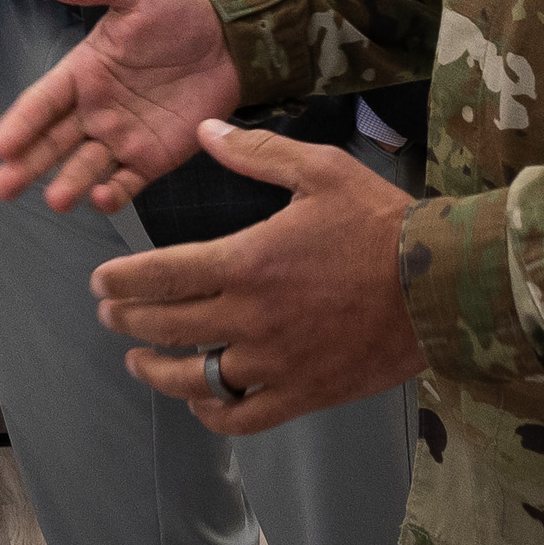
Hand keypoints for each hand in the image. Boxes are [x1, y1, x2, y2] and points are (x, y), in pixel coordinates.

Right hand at [0, 0, 241, 213]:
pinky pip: (128, 181)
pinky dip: (113, 193)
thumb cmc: (177, 11)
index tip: (0, 144)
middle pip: (53, 141)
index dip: (22, 122)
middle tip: (3, 187)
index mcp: (83, 72)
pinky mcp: (153, 158)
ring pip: (86, 165)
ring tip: (57, 199)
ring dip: (68, 183)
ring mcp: (122, 137)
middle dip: (26, 165)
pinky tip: (100, 200)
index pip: (42, 101)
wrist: (231, 38)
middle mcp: (95, 109)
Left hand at [92, 119, 426, 434]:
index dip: (121, 282)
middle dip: (127, 320)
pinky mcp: (305, 393)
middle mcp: (252, 317)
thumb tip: (204, 129)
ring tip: (137, 360)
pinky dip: (214, 413)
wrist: (442, 285)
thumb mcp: (319, 169)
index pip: (159, 276)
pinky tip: (200, 401)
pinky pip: (245, 415)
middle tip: (109, 313)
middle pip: (167, 327)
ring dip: (157, 371)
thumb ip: (255, 150)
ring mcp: (277, 362)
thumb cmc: (380, 222)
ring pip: (196, 379)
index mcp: (247, 261)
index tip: (101, 282)